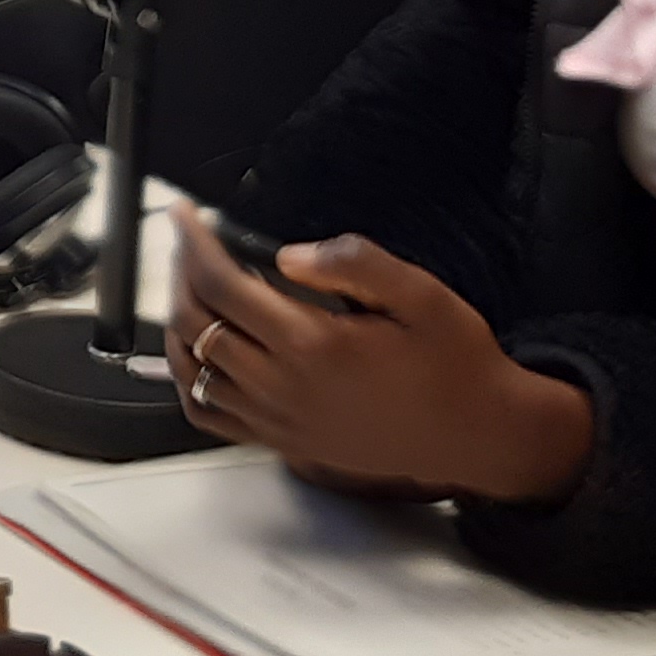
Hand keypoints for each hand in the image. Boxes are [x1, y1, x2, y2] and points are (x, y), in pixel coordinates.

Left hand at [167, 216, 594, 506]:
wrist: (477, 434)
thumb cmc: (454, 362)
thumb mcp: (421, 296)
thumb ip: (355, 264)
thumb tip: (287, 254)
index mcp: (312, 345)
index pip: (221, 286)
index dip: (193, 244)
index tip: (183, 213)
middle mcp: (282, 387)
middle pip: (195, 323)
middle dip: (181, 273)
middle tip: (190, 242)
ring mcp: (277, 420)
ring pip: (191, 370)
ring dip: (178, 321)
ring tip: (191, 285)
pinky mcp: (282, 442)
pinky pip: (208, 415)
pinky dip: (188, 380)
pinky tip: (197, 351)